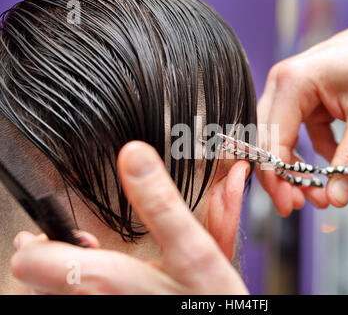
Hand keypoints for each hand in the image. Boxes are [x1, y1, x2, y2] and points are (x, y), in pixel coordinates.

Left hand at [11, 141, 247, 294]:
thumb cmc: (209, 301)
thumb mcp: (194, 247)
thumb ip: (161, 203)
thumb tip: (134, 157)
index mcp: (103, 281)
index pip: (30, 261)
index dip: (39, 239)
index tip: (63, 228)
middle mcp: (93, 304)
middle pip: (35, 281)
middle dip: (50, 256)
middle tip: (78, 242)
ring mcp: (102, 311)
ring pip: (52, 294)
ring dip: (62, 274)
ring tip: (90, 262)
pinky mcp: (112, 313)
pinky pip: (75, 301)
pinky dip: (79, 288)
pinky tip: (107, 283)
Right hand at [257, 10, 347, 215]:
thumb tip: (335, 199)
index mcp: (290, 83)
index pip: (272, 139)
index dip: (278, 176)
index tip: (289, 206)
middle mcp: (282, 86)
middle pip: (270, 142)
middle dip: (284, 176)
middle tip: (301, 205)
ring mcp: (291, 94)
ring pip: (283, 142)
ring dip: (300, 170)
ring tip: (324, 195)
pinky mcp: (304, 103)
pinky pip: (302, 137)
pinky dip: (318, 157)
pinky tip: (342, 173)